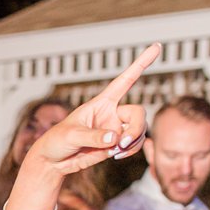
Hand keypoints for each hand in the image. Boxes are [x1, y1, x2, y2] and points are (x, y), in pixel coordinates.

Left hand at [29, 43, 159, 172]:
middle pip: (138, 113)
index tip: (157, 46)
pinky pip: (133, 145)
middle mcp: (112, 114)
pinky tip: (116, 155)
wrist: (53, 162)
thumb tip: (115, 138)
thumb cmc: (56, 141)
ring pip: (139, 130)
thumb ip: (93, 136)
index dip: (140, 64)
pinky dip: (130, 150)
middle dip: (136, 128)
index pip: (124, 81)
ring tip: (115, 150)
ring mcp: (115, 129)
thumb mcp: (71, 136)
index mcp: (101, 103)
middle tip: (122, 142)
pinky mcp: (116, 145)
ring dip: (133, 141)